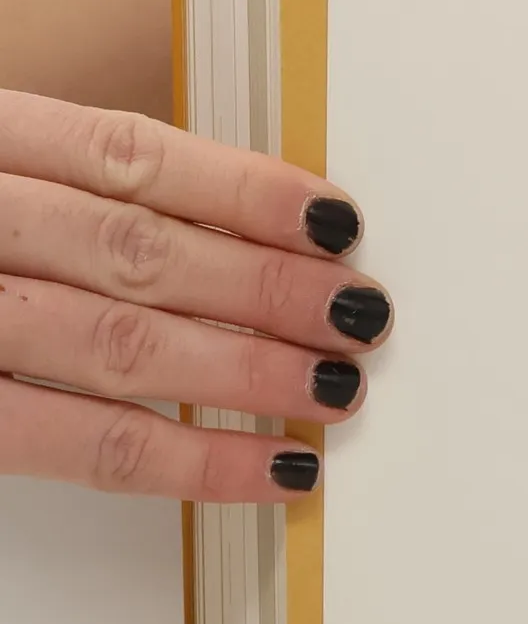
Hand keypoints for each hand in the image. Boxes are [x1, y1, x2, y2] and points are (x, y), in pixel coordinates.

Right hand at [0, 91, 391, 499]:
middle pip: (138, 250)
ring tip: (336, 386)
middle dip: (266, 288)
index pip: (125, 155)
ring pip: (118, 342)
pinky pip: (79, 442)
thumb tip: (236, 229)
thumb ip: (69, 190)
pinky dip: (188, 459)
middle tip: (363, 314)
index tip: (337, 220)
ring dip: (246, 370)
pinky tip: (271, 468)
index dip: (244, 189)